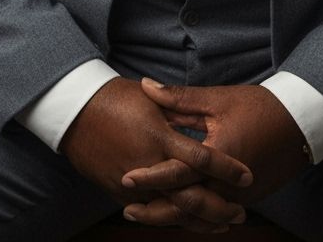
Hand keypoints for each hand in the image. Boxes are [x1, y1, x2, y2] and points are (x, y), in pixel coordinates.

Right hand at [60, 77, 252, 231]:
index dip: (226, 169)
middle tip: (240, 214)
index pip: (202, 159)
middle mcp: (148, 166)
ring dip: (198, 220)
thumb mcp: (150, 100)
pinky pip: (152, 212)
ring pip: (172, 211)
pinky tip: (188, 221)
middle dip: (218, 208)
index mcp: (160, 138)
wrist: (74, 111)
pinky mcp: (119, 193)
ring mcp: (132, 185)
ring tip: (221, 223)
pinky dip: (173, 219)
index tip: (248, 176)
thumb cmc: (114, 98)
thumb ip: (178, 110)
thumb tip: (201, 120)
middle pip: (190, 196)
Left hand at [121, 79, 309, 223]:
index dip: (150, 176)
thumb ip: (179, 98)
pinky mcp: (245, 200)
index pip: (178, 172)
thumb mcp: (217, 99)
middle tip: (127, 206)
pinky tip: (178, 214)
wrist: (299, 123)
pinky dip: (194, 218)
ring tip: (146, 213)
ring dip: (172, 217)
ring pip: (199, 217)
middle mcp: (229, 184)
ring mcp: (239, 197)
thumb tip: (145, 86)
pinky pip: (214, 216)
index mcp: (220, 156)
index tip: (125, 176)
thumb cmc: (258, 107)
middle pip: (185, 206)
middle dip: (155, 209)